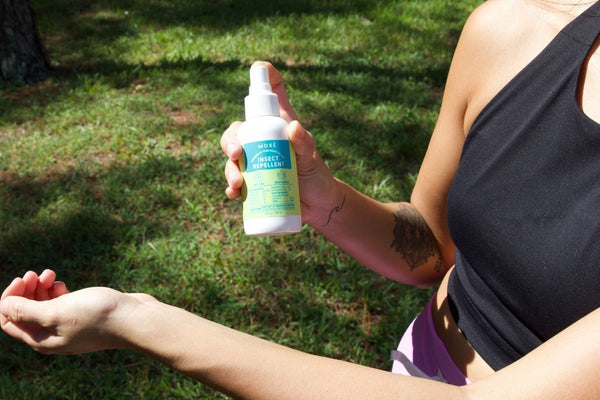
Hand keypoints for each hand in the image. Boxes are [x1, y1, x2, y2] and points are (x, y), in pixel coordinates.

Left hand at [0, 270, 154, 354]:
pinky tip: (63, 283)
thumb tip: (3, 306)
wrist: (134, 319)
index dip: (10, 298)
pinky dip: (56, 291)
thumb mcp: (56, 312)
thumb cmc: (97, 316)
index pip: (9, 320)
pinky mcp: (83, 316)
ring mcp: (68, 326)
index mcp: (42, 340)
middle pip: (25, 311)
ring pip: (43, 305)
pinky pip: (60, 303)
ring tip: (52, 274)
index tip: (23, 279)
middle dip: (26, 290)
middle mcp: (52, 336)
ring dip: (41, 288)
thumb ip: (25, 311)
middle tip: (37, 273)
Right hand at [220, 61, 337, 225]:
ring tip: (238, 184)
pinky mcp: (252, 183)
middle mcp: (262, 141)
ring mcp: (254, 162)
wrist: (318, 205)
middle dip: (229, 141)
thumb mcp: (312, 157)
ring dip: (229, 169)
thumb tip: (292, 127)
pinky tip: (234, 194)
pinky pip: (234, 183)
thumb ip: (304, 142)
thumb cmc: (317, 175)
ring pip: (231, 159)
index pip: (270, 96)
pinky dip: (231, 188)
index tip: (259, 66)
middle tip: (235, 154)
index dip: (264, 77)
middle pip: (237, 132)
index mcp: (277, 126)